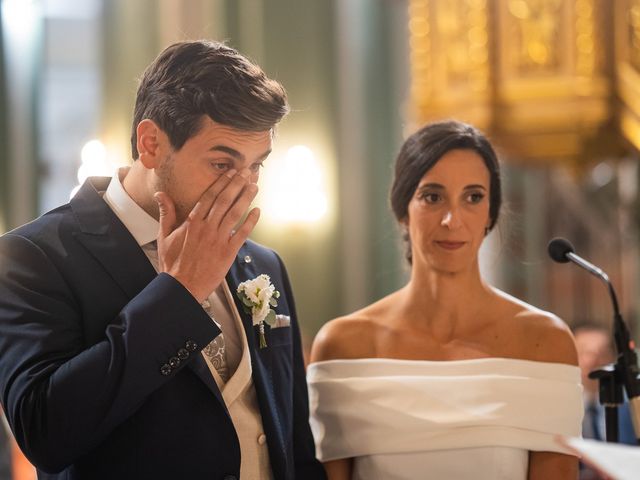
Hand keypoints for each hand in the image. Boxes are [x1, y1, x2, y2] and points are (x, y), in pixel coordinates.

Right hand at [154, 169, 259, 302]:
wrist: (182, 287)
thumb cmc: (172, 263)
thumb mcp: (164, 236)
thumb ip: (166, 213)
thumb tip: (160, 193)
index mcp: (192, 222)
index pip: (209, 197)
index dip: (222, 183)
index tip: (231, 172)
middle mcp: (206, 228)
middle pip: (225, 201)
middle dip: (237, 184)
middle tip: (248, 172)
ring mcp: (219, 239)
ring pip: (235, 214)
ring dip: (246, 198)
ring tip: (255, 185)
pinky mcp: (228, 252)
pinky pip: (242, 234)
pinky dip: (251, 221)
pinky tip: (258, 211)